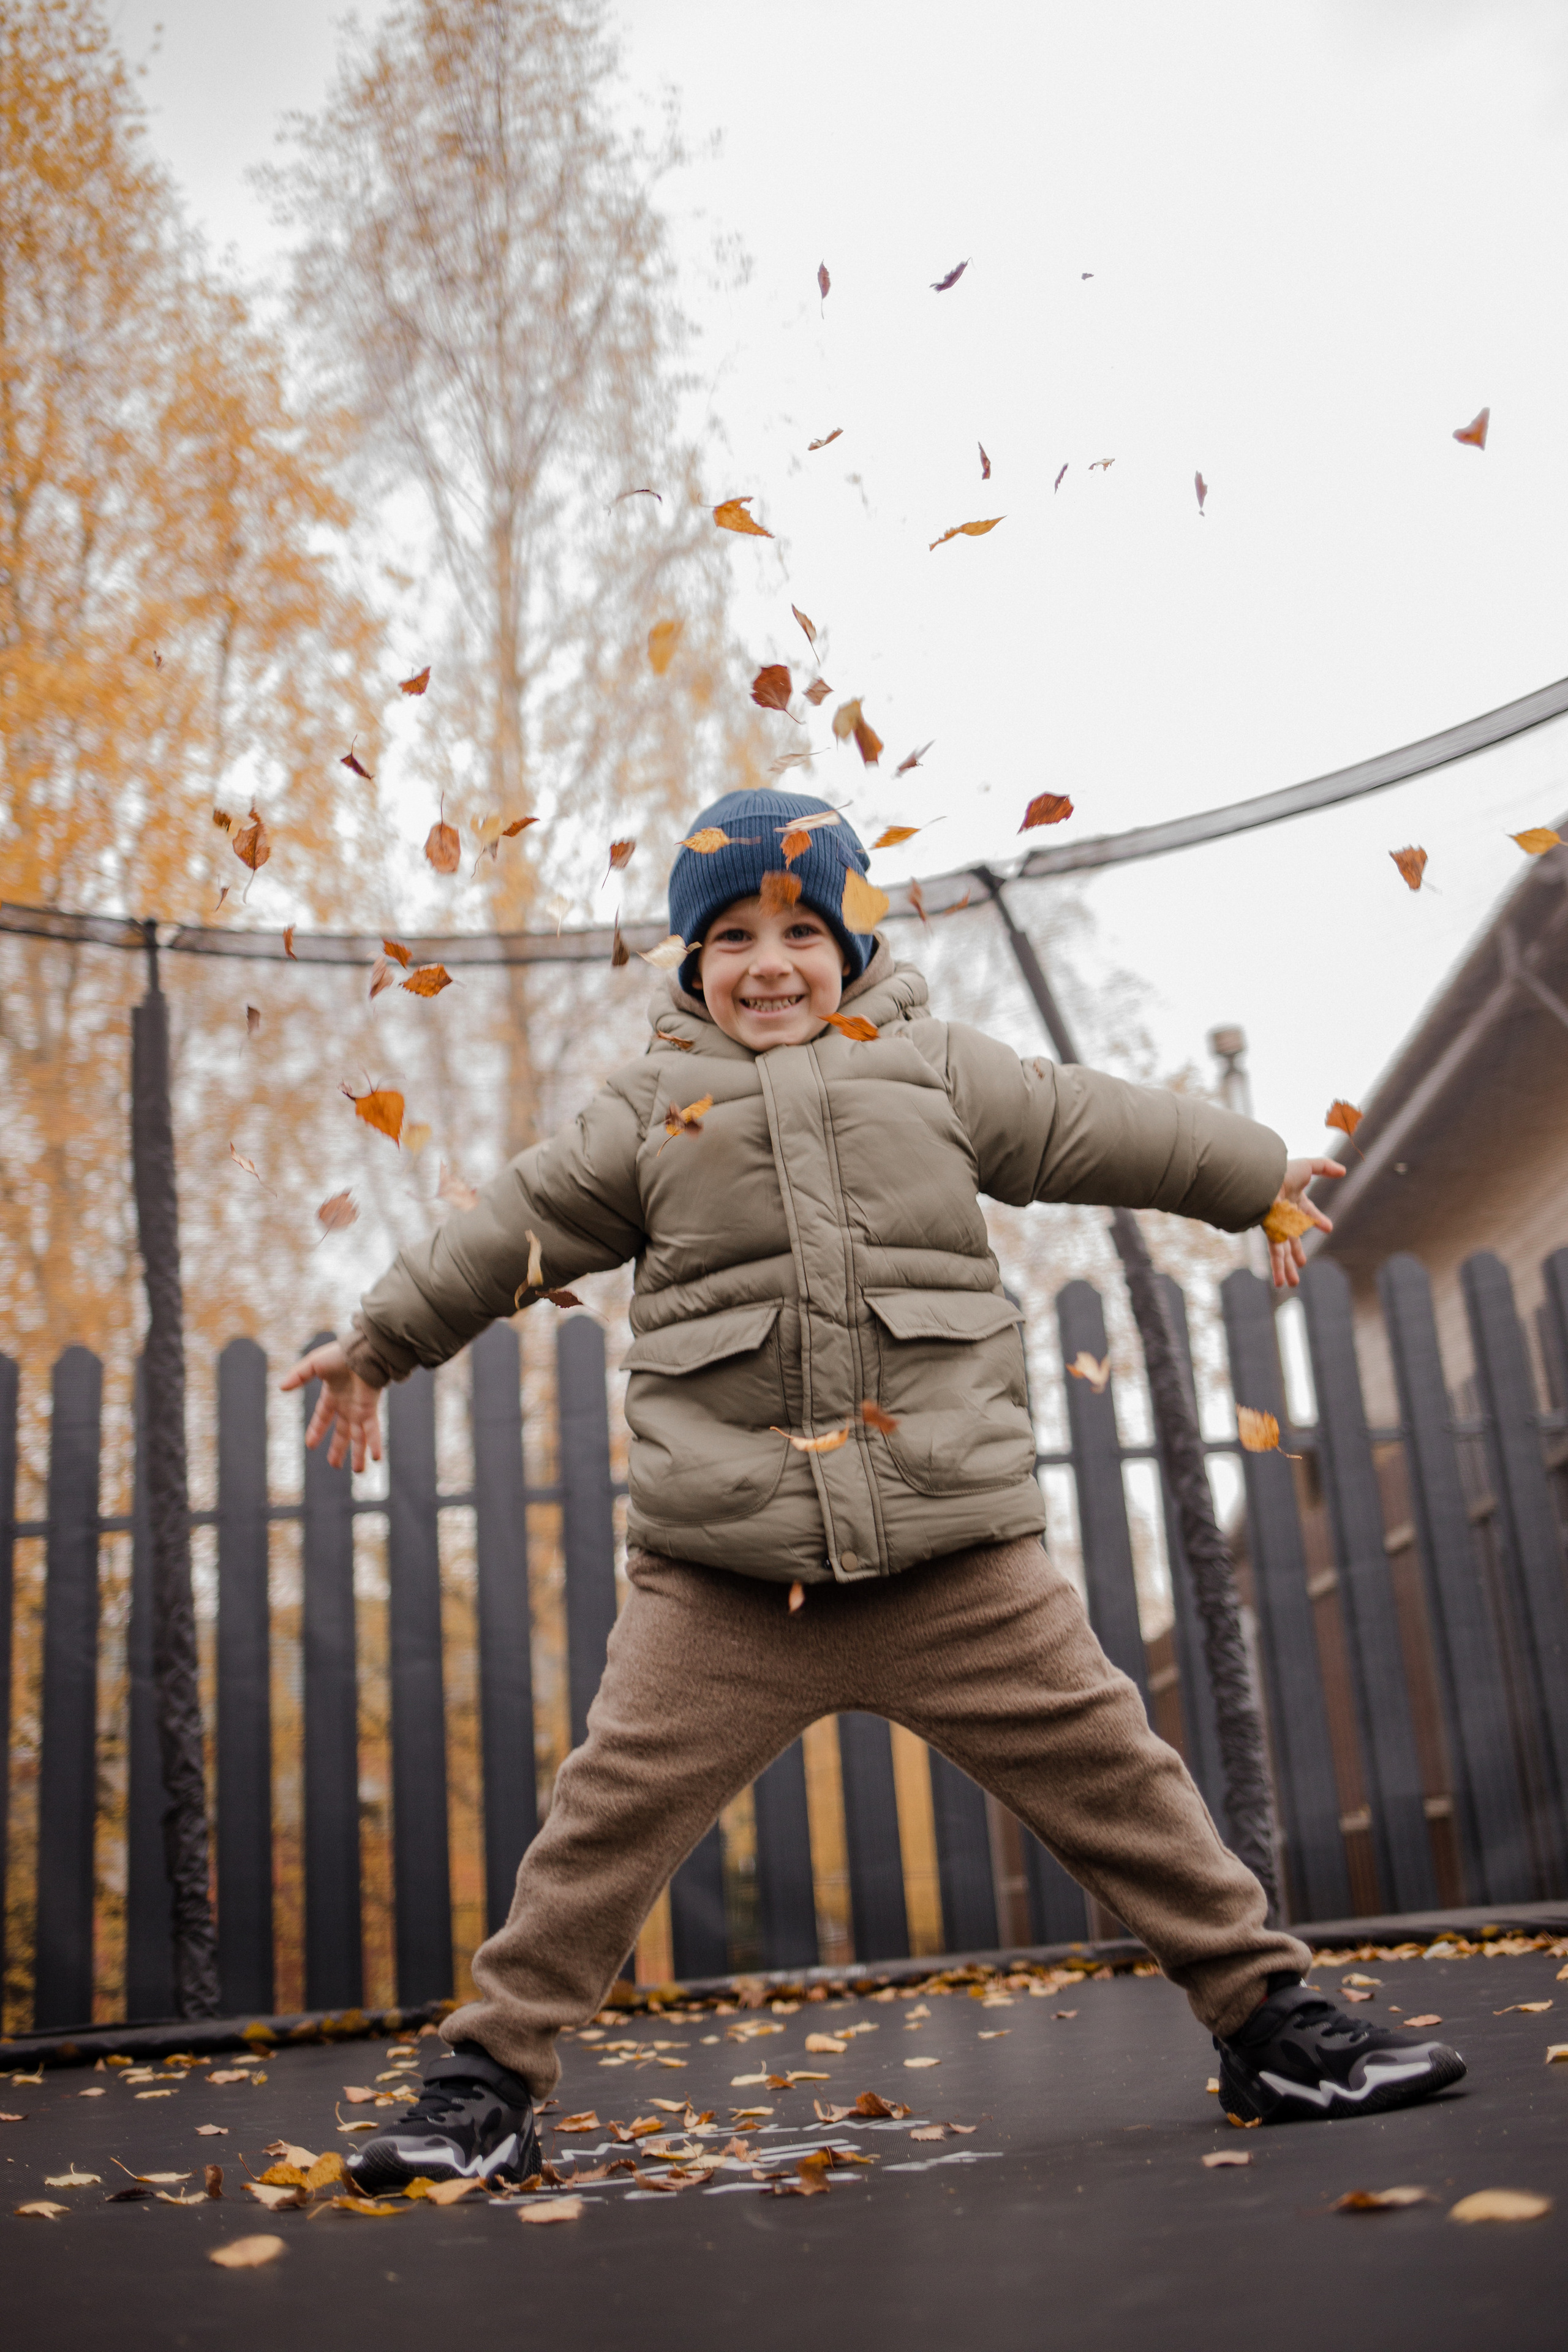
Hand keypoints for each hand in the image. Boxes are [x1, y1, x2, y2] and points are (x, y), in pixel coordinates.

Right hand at [279, 1339, 383, 1471]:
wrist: (363, 1351)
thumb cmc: (340, 1355)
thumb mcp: (314, 1364)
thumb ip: (298, 1375)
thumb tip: (281, 1388)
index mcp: (333, 1394)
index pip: (323, 1417)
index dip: (316, 1430)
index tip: (310, 1444)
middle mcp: (347, 1405)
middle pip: (342, 1432)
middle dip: (338, 1448)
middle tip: (334, 1465)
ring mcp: (360, 1409)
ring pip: (358, 1437)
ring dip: (358, 1453)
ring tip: (358, 1471)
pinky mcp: (370, 1410)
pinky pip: (373, 1431)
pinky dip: (374, 1444)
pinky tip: (376, 1458)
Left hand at [1268, 1156, 1343, 1290]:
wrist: (1261, 1179)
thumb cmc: (1283, 1171)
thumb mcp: (1308, 1166)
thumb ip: (1326, 1166)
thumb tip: (1344, 1170)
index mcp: (1293, 1200)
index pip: (1308, 1213)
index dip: (1318, 1220)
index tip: (1328, 1228)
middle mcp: (1284, 1216)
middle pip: (1292, 1239)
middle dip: (1297, 1251)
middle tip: (1302, 1264)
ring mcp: (1277, 1226)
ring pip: (1283, 1251)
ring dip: (1287, 1267)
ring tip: (1292, 1284)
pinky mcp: (1271, 1234)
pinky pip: (1276, 1254)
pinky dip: (1278, 1269)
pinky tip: (1280, 1284)